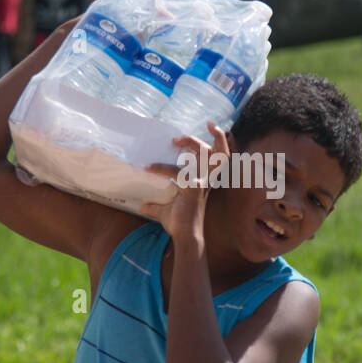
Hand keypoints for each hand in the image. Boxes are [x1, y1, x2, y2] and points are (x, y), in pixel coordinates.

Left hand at [141, 121, 227, 243]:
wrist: (186, 237)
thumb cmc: (179, 224)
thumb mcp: (166, 210)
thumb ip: (156, 206)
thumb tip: (142, 206)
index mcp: (204, 179)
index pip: (218, 155)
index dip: (219, 138)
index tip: (210, 125)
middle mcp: (206, 179)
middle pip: (215, 151)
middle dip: (199, 139)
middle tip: (177, 139)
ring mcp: (201, 182)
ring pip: (205, 155)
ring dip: (192, 143)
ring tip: (176, 140)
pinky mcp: (192, 188)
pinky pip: (177, 172)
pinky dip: (161, 168)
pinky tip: (148, 168)